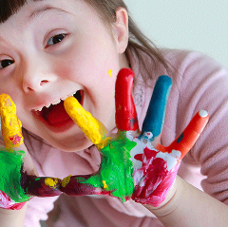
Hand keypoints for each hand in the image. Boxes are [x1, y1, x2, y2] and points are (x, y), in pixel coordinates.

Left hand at [60, 68, 208, 206]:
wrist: (146, 188)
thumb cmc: (123, 180)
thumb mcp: (102, 183)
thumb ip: (82, 183)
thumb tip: (60, 184)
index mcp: (112, 145)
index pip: (95, 129)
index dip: (82, 117)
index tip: (69, 102)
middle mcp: (130, 139)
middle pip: (126, 114)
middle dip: (124, 94)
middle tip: (124, 72)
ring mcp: (149, 145)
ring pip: (154, 119)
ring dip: (160, 101)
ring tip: (164, 79)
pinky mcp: (168, 155)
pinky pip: (182, 142)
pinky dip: (191, 130)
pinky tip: (201, 115)